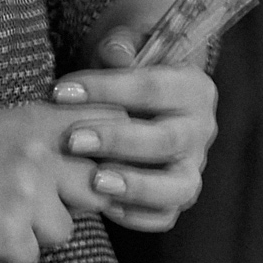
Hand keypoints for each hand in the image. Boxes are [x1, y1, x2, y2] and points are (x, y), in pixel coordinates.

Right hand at [0, 103, 126, 262]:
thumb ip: (44, 131)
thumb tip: (91, 143)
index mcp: (38, 122)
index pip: (110, 126)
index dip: (113, 148)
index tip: (102, 163)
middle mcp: (39, 157)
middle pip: (98, 188)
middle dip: (76, 201)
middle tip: (43, 203)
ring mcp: (25, 198)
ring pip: (64, 231)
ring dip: (37, 233)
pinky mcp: (8, 236)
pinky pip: (31, 256)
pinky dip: (9, 254)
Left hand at [47, 60, 219, 232]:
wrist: (143, 98)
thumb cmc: (128, 71)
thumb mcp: (126, 48)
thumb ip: (121, 47)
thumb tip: (116, 53)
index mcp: (194, 87)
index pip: (154, 87)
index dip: (107, 89)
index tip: (61, 92)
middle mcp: (201, 129)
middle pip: (167, 139)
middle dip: (117, 141)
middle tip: (72, 141)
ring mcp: (193, 166)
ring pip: (178, 186)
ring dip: (136, 186)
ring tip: (94, 182)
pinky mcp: (178, 195)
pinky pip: (165, 216)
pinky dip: (136, 215)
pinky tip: (102, 205)